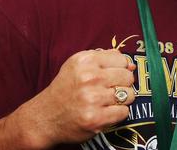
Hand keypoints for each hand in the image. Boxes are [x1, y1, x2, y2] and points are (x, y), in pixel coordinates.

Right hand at [19, 49, 136, 146]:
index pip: (122, 60)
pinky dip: (118, 113)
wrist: (45, 117)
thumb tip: (131, 64)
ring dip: (122, 100)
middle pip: (128, 77)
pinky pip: (124, 112)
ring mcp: (93, 99)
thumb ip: (104, 58)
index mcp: (85, 61)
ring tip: (106, 101)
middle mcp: (89, 78)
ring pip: (129, 95)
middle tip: (110, 90)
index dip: (121, 68)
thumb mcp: (78, 65)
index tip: (113, 75)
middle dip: (123, 84)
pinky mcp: (96, 119)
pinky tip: (105, 112)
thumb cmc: (66, 89)